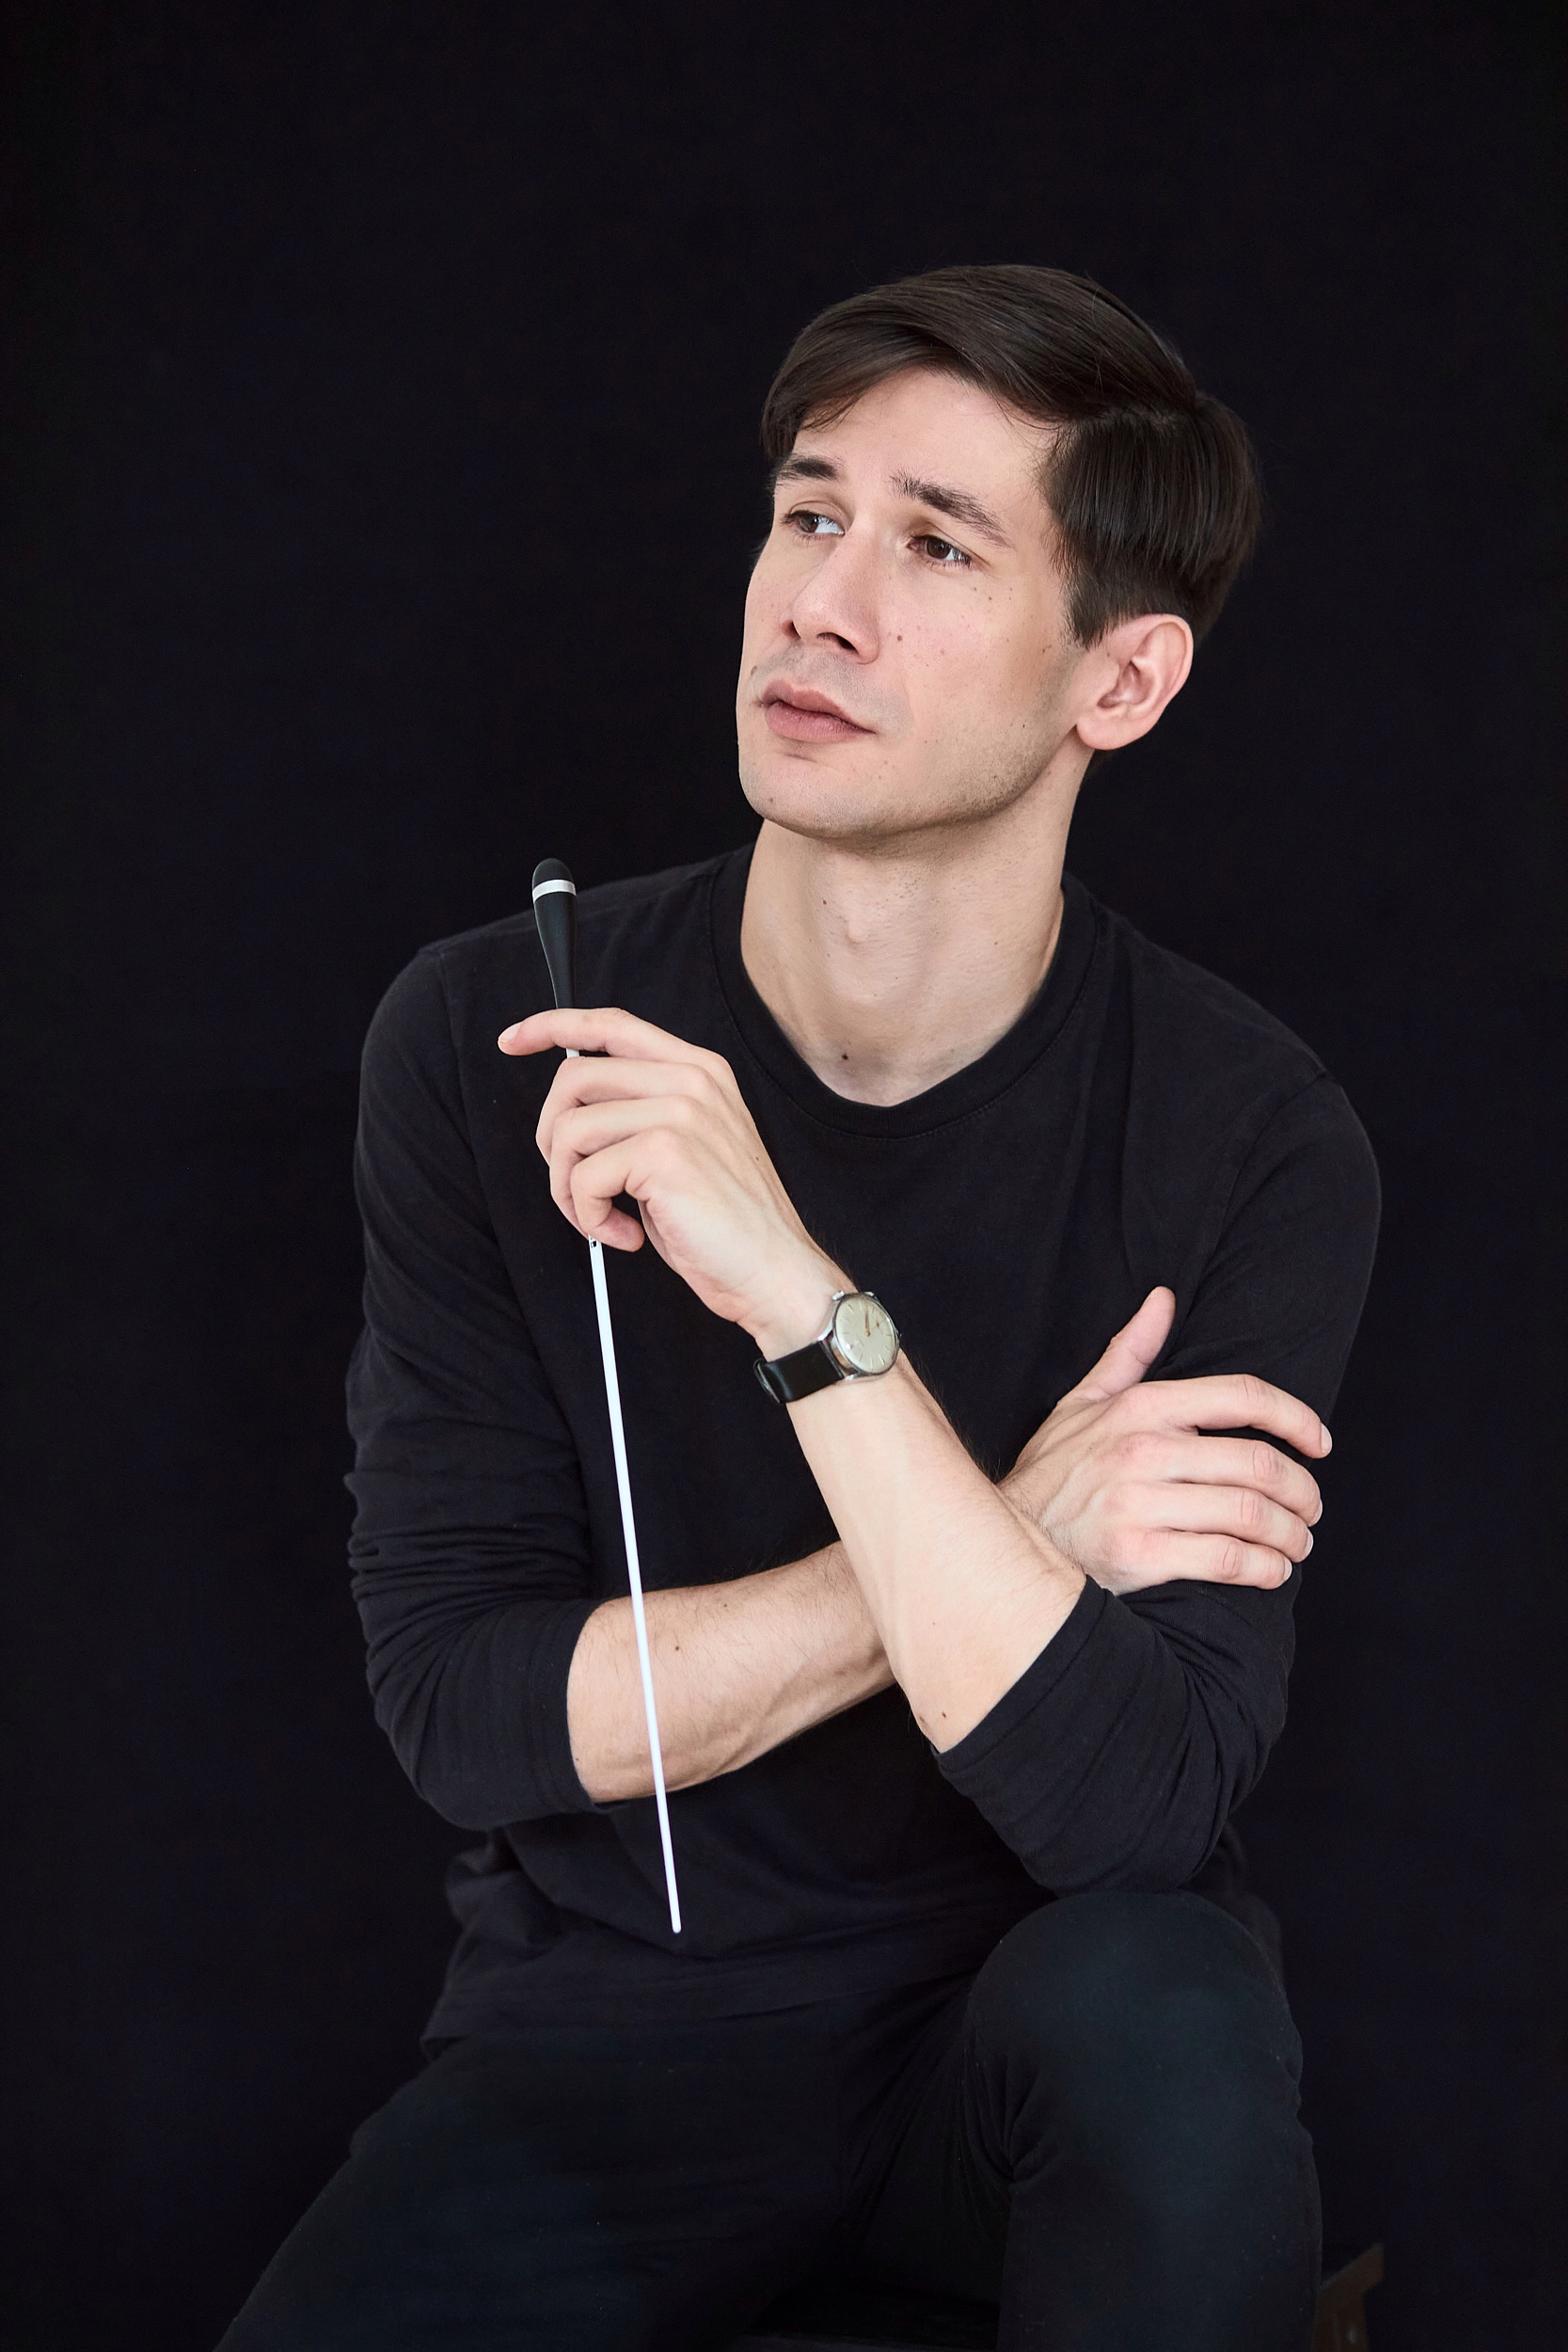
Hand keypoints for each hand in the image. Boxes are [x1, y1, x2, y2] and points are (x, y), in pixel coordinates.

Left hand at [499, 1007, 841, 1352]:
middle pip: (573, 1077)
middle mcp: (691, 1080)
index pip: (610, 1025)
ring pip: (568, 1130)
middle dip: (552, 1138)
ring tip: (603, 1217)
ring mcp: (680, 1111)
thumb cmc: (727, 1222)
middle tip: (577, 1185)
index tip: (513, 1042)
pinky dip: (588, 1216)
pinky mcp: (664, 1152)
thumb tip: (570, 1114)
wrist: (775, 1270)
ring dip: (568, 1187)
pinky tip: (625, 1234)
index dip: (552, 1026)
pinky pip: (583, 1177)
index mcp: (699, 1070)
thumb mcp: (687, 1146)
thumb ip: (640, 1111)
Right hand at [1002, 1288, 1329, 1591]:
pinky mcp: (1137, 1555)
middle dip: (1302, 1491)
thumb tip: (1163, 1299)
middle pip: (1257, 1464)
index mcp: (1140, 1407)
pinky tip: (1272, 1571)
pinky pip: (1225, 1560)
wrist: (1002, 1538)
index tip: (1321, 1443)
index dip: (1296, 1418)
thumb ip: (1129, 1353)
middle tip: (1312, 1509)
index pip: (1240, 1397)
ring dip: (1291, 1535)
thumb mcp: (1082, 1404)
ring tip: (1298, 1543)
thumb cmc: (1053, 1473)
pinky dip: (1264, 1569)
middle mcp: (1142, 1450)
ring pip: (1249, 1515)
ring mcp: (1138, 1503)